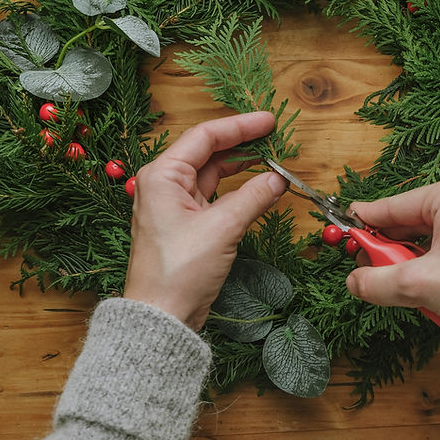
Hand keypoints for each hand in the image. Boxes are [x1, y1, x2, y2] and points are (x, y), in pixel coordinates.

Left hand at [124, 112, 287, 329]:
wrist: (161, 318)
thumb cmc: (179, 271)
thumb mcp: (222, 229)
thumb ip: (253, 197)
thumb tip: (279, 179)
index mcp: (162, 175)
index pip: (204, 136)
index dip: (240, 126)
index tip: (269, 121)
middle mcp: (164, 185)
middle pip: (207, 152)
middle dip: (241, 143)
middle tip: (274, 136)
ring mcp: (173, 205)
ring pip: (211, 175)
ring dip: (240, 167)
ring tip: (270, 158)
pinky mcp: (184, 225)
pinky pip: (213, 197)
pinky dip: (236, 191)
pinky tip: (257, 187)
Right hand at [345, 175, 439, 323]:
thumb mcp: (417, 285)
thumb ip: (376, 281)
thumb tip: (354, 281)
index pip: (393, 207)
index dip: (365, 222)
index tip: (345, 229)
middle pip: (412, 221)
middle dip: (391, 248)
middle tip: (371, 267)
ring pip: (433, 235)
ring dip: (414, 259)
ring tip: (403, 283)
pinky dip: (437, 262)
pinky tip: (430, 284)